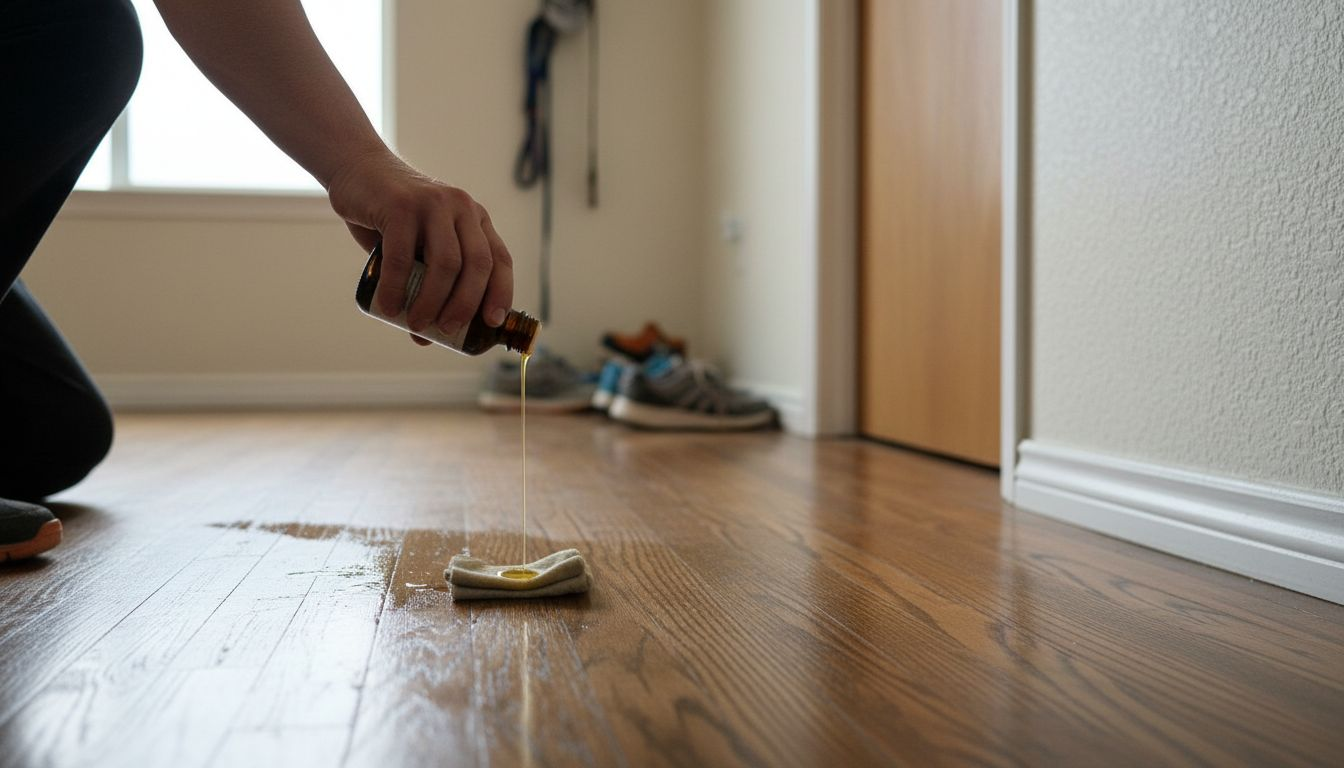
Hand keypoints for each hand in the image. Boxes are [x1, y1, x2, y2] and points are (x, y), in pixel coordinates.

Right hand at [327, 151, 513, 346]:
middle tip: (447, 330)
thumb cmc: (392, 220)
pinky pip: (403, 256)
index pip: (500, 260)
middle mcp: (462, 208)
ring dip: (433, 301)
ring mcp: (433, 204)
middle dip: (466, 305)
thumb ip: (425, 284)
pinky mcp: (401, 206)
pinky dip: (397, 288)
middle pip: (477, 265)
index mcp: (475, 219)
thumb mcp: (418, 249)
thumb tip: (427, 338)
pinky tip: (390, 308)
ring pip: (446, 263)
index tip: (491, 323)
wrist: (358, 171)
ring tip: (418, 325)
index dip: (501, 293)